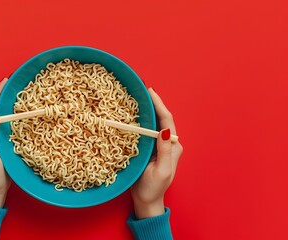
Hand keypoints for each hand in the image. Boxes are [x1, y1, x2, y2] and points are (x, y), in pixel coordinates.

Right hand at [131, 88, 182, 218]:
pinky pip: (148, 131)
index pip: (167, 122)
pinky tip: (136, 114)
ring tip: (140, 97)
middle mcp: (168, 143)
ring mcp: (160, 146)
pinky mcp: (151, 149)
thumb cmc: (153, 188)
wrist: (147, 200)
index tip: (150, 92)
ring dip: (149, 110)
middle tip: (143, 90)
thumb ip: (164, 151)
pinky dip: (143, 121)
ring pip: (155, 124)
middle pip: (162, 119)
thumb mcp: (160, 171)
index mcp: (173, 147)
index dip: (159, 105)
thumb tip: (165, 130)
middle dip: (154, 103)